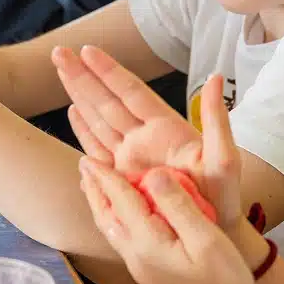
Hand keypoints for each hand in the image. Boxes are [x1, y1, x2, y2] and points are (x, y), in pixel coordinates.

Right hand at [52, 46, 242, 228]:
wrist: (212, 232)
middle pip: (107, 100)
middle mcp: (144, 138)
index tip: (87, 50)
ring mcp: (131, 157)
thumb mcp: (224, 158)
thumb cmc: (222, 198)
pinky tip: (73, 111)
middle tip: (58, 52)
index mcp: (165, 128)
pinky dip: (84, 131)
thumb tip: (215, 77)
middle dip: (83, 76)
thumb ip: (216, 119)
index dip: (110, 72)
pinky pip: (97, 149)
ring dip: (79, 94)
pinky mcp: (122, 178)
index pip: (131, 92)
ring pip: (98, 119)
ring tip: (61, 70)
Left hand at [80, 160, 256, 283]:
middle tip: (85, 166)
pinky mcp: (148, 276)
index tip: (89, 160)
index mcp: (147, 242)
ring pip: (111, 230)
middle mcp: (135, 255)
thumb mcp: (206, 240)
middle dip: (95, 190)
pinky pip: (121, 239)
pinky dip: (113, 220)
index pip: (121, 201)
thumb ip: (178, 206)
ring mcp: (140, 268)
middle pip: (107, 216)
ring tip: (94, 188)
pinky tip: (121, 217)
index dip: (105, 178)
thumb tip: (153, 175)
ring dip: (101, 205)